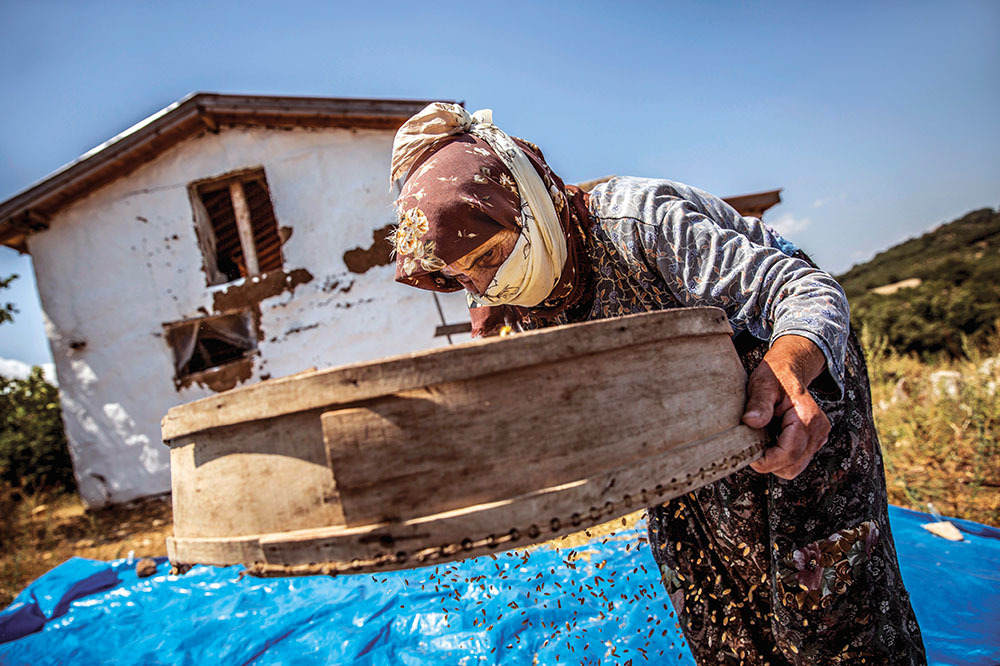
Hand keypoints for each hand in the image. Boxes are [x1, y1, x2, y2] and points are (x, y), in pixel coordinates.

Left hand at [742, 335, 830, 479]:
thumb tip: (751, 422)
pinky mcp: (813, 441)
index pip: (788, 454)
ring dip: (775, 461)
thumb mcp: (762, 383)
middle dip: (769, 462)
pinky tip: (771, 439)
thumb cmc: (776, 375)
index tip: (748, 455)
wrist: (790, 369)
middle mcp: (817, 430)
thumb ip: (758, 403)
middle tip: (751, 445)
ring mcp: (818, 437)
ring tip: (762, 439)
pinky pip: (796, 460)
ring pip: (794, 467)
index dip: (766, 461)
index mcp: (807, 416)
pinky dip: (781, 457)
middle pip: (792, 466)